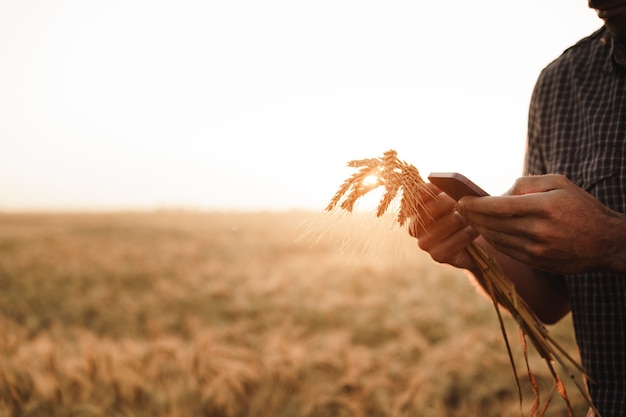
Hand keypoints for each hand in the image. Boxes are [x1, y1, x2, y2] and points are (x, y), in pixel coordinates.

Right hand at [408, 182, 478, 270]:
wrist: (479, 243)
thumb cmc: (466, 216)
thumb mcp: (458, 199)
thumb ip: (449, 190)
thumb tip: (451, 185)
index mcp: (417, 208)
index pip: (417, 194)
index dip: (431, 189)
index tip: (446, 187)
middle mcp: (415, 226)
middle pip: (430, 209)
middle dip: (450, 203)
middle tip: (466, 202)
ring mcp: (424, 242)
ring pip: (442, 225)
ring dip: (461, 219)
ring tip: (473, 216)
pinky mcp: (437, 255)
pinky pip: (452, 242)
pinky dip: (466, 235)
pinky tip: (474, 230)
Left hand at [456, 174, 625, 273]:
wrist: (606, 242)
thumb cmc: (580, 206)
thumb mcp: (558, 183)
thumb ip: (526, 184)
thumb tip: (499, 194)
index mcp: (544, 207)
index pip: (498, 206)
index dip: (476, 204)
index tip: (462, 200)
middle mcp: (539, 230)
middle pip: (493, 224)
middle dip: (472, 216)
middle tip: (459, 209)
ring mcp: (538, 250)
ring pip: (497, 239)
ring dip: (479, 229)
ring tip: (469, 219)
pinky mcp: (538, 262)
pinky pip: (507, 250)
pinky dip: (492, 241)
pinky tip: (486, 232)